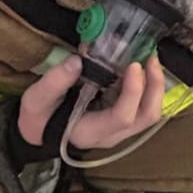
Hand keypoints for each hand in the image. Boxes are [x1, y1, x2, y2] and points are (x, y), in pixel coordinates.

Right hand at [17, 54, 165, 150]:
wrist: (39, 130)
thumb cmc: (40, 116)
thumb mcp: (37, 98)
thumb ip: (55, 81)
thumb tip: (78, 60)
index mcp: (91, 132)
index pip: (122, 117)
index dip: (133, 91)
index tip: (133, 64)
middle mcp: (111, 134)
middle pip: (146, 117)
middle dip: (155, 87)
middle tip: (151, 58)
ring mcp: (119, 129)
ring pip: (150, 113)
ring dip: (155, 85)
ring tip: (150, 59)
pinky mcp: (121, 118)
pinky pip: (143, 105)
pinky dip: (148, 85)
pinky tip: (142, 65)